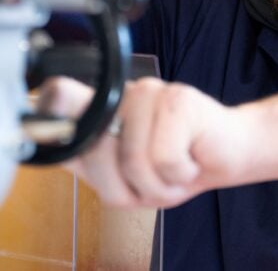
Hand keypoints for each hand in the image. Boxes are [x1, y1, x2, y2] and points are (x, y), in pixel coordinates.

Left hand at [38, 76, 253, 208]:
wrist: (226, 155)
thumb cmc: (174, 166)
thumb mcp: (124, 180)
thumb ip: (88, 159)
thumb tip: (51, 133)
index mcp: (102, 113)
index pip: (58, 98)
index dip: (50, 107)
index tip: (52, 105)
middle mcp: (121, 95)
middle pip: (95, 151)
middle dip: (127, 185)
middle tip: (151, 178)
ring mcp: (149, 92)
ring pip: (134, 160)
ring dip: (158, 184)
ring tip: (173, 168)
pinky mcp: (178, 98)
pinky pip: (164, 158)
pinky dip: (178, 174)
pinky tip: (189, 159)